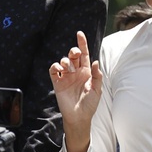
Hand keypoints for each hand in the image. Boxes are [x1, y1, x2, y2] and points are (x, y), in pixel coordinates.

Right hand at [49, 31, 101, 151]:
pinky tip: (59, 68)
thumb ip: (97, 76)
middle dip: (73, 51)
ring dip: (65, 61)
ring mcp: (66, 77)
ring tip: (68, 68)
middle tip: (74, 54)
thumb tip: (96, 62)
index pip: (84, 54)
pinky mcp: (57, 83)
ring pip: (63, 61)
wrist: (79, 117)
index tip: (79, 34)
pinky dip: (55, 66)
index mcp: (86, 72)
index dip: (82, 44)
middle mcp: (76, 72)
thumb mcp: (97, 90)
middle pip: (73, 55)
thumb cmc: (90, 104)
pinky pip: (54, 70)